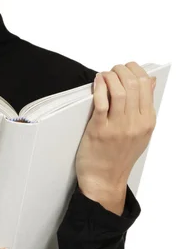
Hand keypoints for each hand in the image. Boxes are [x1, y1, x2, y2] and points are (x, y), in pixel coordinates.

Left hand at [75, 61, 156, 197]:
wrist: (104, 180)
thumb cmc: (119, 155)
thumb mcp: (141, 131)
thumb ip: (145, 106)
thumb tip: (150, 81)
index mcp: (148, 121)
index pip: (146, 85)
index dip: (134, 70)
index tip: (125, 68)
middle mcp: (135, 123)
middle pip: (133, 85)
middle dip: (121, 70)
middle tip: (113, 70)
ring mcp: (118, 128)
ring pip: (119, 91)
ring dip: (110, 76)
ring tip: (104, 75)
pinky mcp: (99, 131)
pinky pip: (101, 103)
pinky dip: (99, 88)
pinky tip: (96, 82)